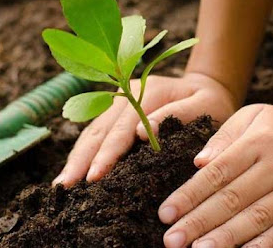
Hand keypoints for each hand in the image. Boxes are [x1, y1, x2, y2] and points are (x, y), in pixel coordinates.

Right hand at [52, 73, 237, 186]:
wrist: (206, 86)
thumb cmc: (210, 101)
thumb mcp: (205, 105)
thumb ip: (177, 115)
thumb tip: (142, 133)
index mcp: (147, 92)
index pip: (122, 128)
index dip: (107, 153)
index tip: (95, 176)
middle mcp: (126, 94)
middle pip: (99, 129)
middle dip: (82, 159)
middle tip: (66, 186)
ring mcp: (117, 101)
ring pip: (91, 131)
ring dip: (76, 157)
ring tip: (62, 183)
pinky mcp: (115, 111)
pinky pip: (95, 132)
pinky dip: (83, 152)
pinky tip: (73, 169)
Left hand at [159, 104, 272, 247]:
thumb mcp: (252, 115)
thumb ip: (224, 137)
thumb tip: (198, 162)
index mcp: (258, 142)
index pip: (217, 173)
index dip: (189, 195)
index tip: (166, 214)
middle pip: (232, 198)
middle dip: (199, 222)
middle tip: (172, 240)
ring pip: (258, 217)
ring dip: (226, 237)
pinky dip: (266, 244)